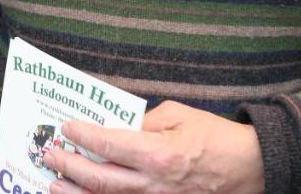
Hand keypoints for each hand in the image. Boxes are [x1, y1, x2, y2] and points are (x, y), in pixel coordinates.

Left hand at [43, 101, 264, 193]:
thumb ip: (144, 120)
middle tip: (50, 156)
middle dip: (71, 167)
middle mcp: (155, 183)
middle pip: (101, 179)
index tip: (66, 127)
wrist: (249, 168)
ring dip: (78, 193)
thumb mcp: (179, 114)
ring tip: (54, 184)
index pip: (110, 144)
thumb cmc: (215, 137)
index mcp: (159, 153)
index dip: (83, 135)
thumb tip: (116, 122)